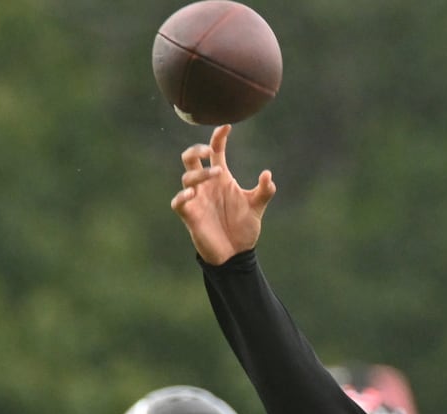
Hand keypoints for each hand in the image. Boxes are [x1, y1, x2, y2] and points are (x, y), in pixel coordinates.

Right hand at [171, 124, 277, 264]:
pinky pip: (179, 202)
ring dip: (200, 173)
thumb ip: (265, 191)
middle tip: (210, 151)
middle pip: (191, 157)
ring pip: (187, 177)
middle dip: (197, 149)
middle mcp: (206, 185)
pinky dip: (183, 196)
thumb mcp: (257, 207)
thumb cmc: (243, 228)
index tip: (226, 126)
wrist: (236, 255)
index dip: (218, 137)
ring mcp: (197, 199)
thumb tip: (267, 174)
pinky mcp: (190, 215)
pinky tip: (192, 194)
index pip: (216, 152)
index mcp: (221, 178)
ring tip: (217, 174)